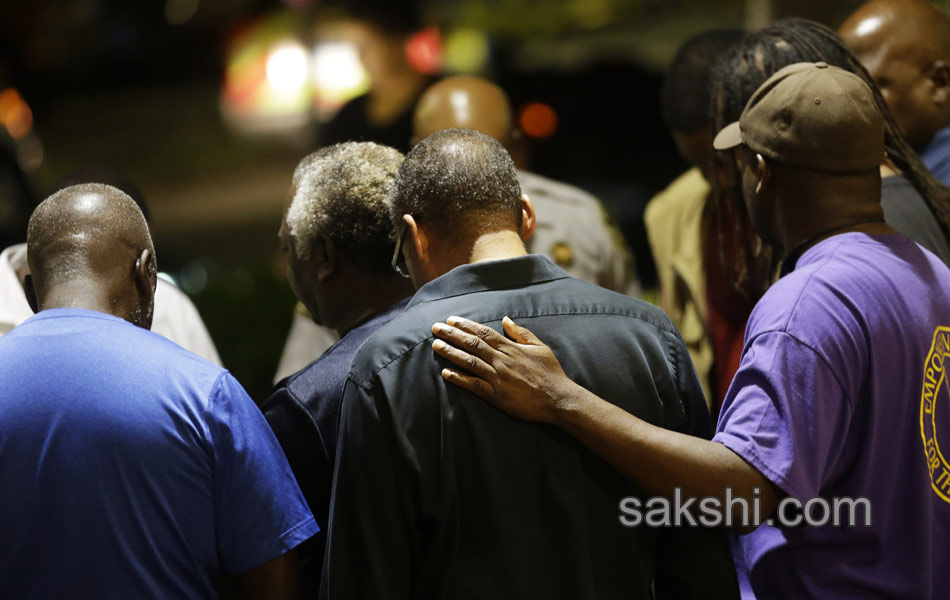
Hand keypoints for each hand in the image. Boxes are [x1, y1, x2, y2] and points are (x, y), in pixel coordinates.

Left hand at [430, 315, 576, 424]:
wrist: (559, 399)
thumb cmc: (551, 373)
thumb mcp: (540, 347)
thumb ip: (521, 333)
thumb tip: (506, 319)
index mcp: (511, 348)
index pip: (483, 332)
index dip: (465, 325)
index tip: (451, 320)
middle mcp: (502, 361)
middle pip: (472, 344)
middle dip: (452, 334)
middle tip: (435, 328)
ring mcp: (498, 378)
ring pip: (470, 362)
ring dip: (451, 353)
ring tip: (436, 345)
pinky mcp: (497, 396)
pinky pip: (474, 385)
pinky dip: (459, 379)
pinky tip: (446, 373)